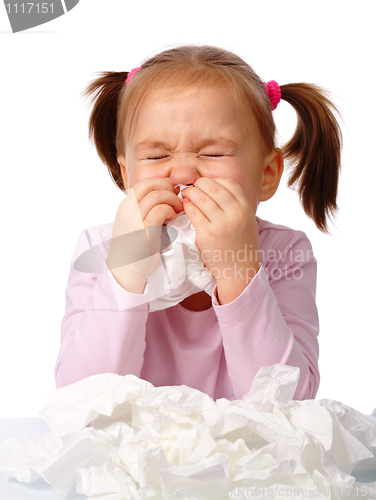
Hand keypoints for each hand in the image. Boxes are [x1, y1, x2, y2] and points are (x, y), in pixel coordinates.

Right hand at [107, 178, 182, 291]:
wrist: (126, 268)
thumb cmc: (134, 247)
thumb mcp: (135, 223)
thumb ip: (146, 209)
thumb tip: (168, 195)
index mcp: (126, 206)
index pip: (145, 182)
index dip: (161, 183)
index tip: (171, 191)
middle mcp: (128, 209)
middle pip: (151, 185)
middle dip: (168, 188)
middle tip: (177, 199)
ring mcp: (135, 219)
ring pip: (157, 195)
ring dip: (172, 200)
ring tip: (177, 210)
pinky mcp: (144, 231)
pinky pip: (160, 210)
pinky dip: (170, 211)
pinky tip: (172, 218)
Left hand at [181, 177, 259, 302]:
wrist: (238, 270)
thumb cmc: (241, 245)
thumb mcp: (247, 221)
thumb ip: (236, 205)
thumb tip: (216, 187)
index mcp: (246, 208)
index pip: (229, 183)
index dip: (215, 181)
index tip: (207, 185)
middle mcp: (235, 213)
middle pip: (213, 186)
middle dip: (199, 184)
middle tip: (192, 187)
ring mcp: (221, 223)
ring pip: (200, 197)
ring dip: (190, 192)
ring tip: (186, 194)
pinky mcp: (206, 234)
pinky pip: (193, 212)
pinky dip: (187, 205)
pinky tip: (185, 205)